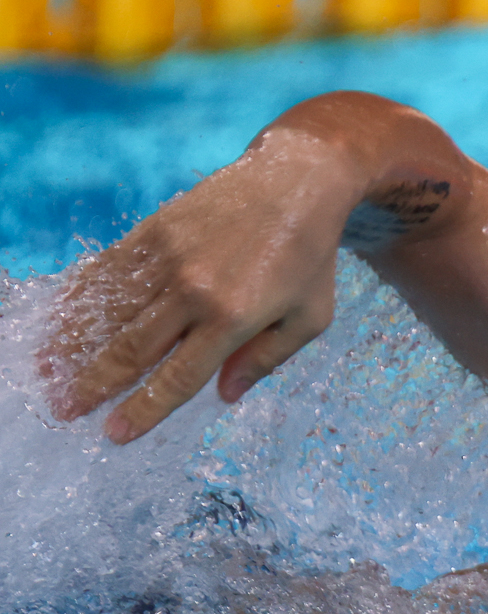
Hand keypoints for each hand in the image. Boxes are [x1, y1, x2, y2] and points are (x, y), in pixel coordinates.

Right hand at [41, 129, 352, 442]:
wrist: (297, 178)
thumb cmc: (310, 256)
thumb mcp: (310, 318)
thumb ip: (266, 359)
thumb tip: (223, 397)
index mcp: (234, 318)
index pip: (178, 377)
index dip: (143, 409)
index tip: (114, 435)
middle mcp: (193, 290)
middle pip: (131, 349)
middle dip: (94, 385)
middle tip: (66, 411)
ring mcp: (168, 257)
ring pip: (109, 311)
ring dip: (74, 345)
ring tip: (49, 374)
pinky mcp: (154, 230)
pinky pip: (108, 271)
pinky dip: (81, 299)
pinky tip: (61, 320)